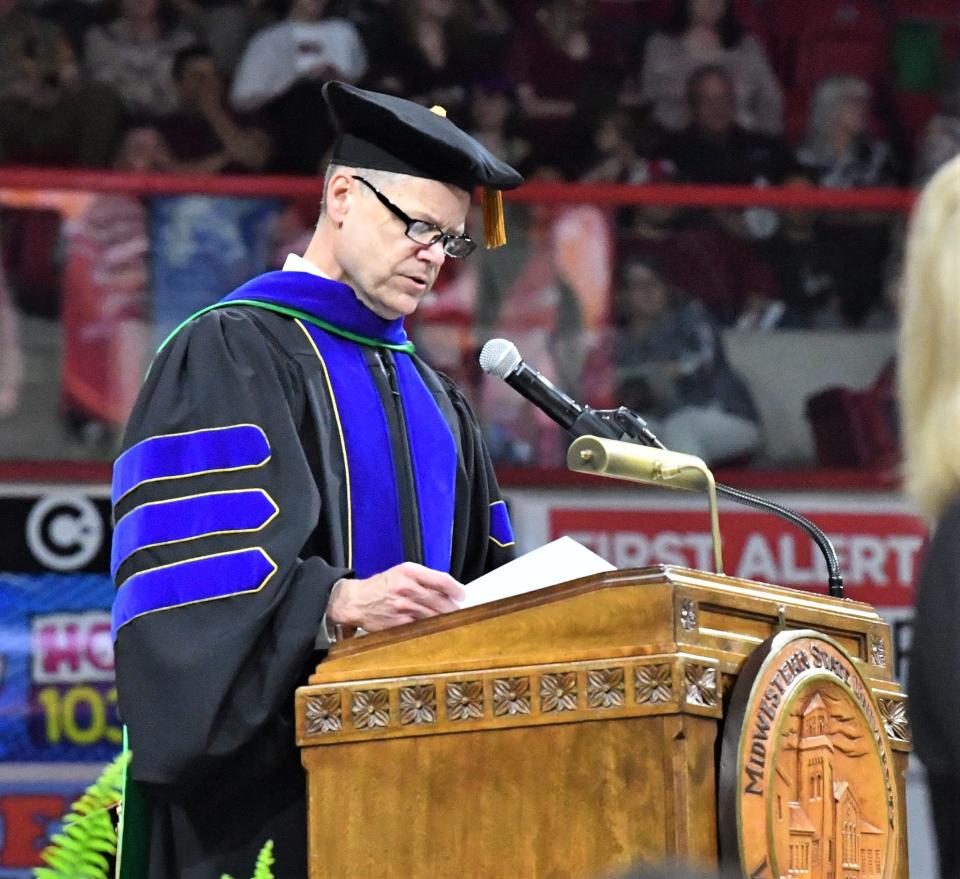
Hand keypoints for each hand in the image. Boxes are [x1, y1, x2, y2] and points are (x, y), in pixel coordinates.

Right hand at [326, 562, 464, 631]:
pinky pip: (421, 626)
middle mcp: (406, 588)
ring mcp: (402, 607)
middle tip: (458, 611)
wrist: (356, 600)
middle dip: (452, 608)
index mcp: (409, 572)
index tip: (462, 595)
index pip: (441, 580)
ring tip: (448, 620)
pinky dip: (429, 628)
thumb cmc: (381, 586)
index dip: (456, 589)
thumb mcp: (401, 573)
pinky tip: (433, 627)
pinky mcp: (398, 623)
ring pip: (433, 616)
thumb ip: (423, 579)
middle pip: (440, 601)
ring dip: (444, 619)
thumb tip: (448, 590)